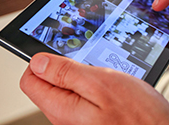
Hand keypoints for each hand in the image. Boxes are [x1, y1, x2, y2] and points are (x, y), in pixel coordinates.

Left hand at [20, 53, 168, 124]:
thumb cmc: (137, 115)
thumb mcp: (101, 84)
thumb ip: (66, 73)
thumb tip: (38, 62)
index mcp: (62, 108)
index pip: (31, 80)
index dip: (42, 60)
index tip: (61, 51)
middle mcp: (65, 116)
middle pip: (48, 82)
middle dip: (66, 66)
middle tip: (90, 62)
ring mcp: (78, 117)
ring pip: (67, 86)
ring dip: (82, 74)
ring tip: (103, 73)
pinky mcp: (91, 115)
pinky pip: (82, 94)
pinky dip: (92, 82)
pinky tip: (109, 83)